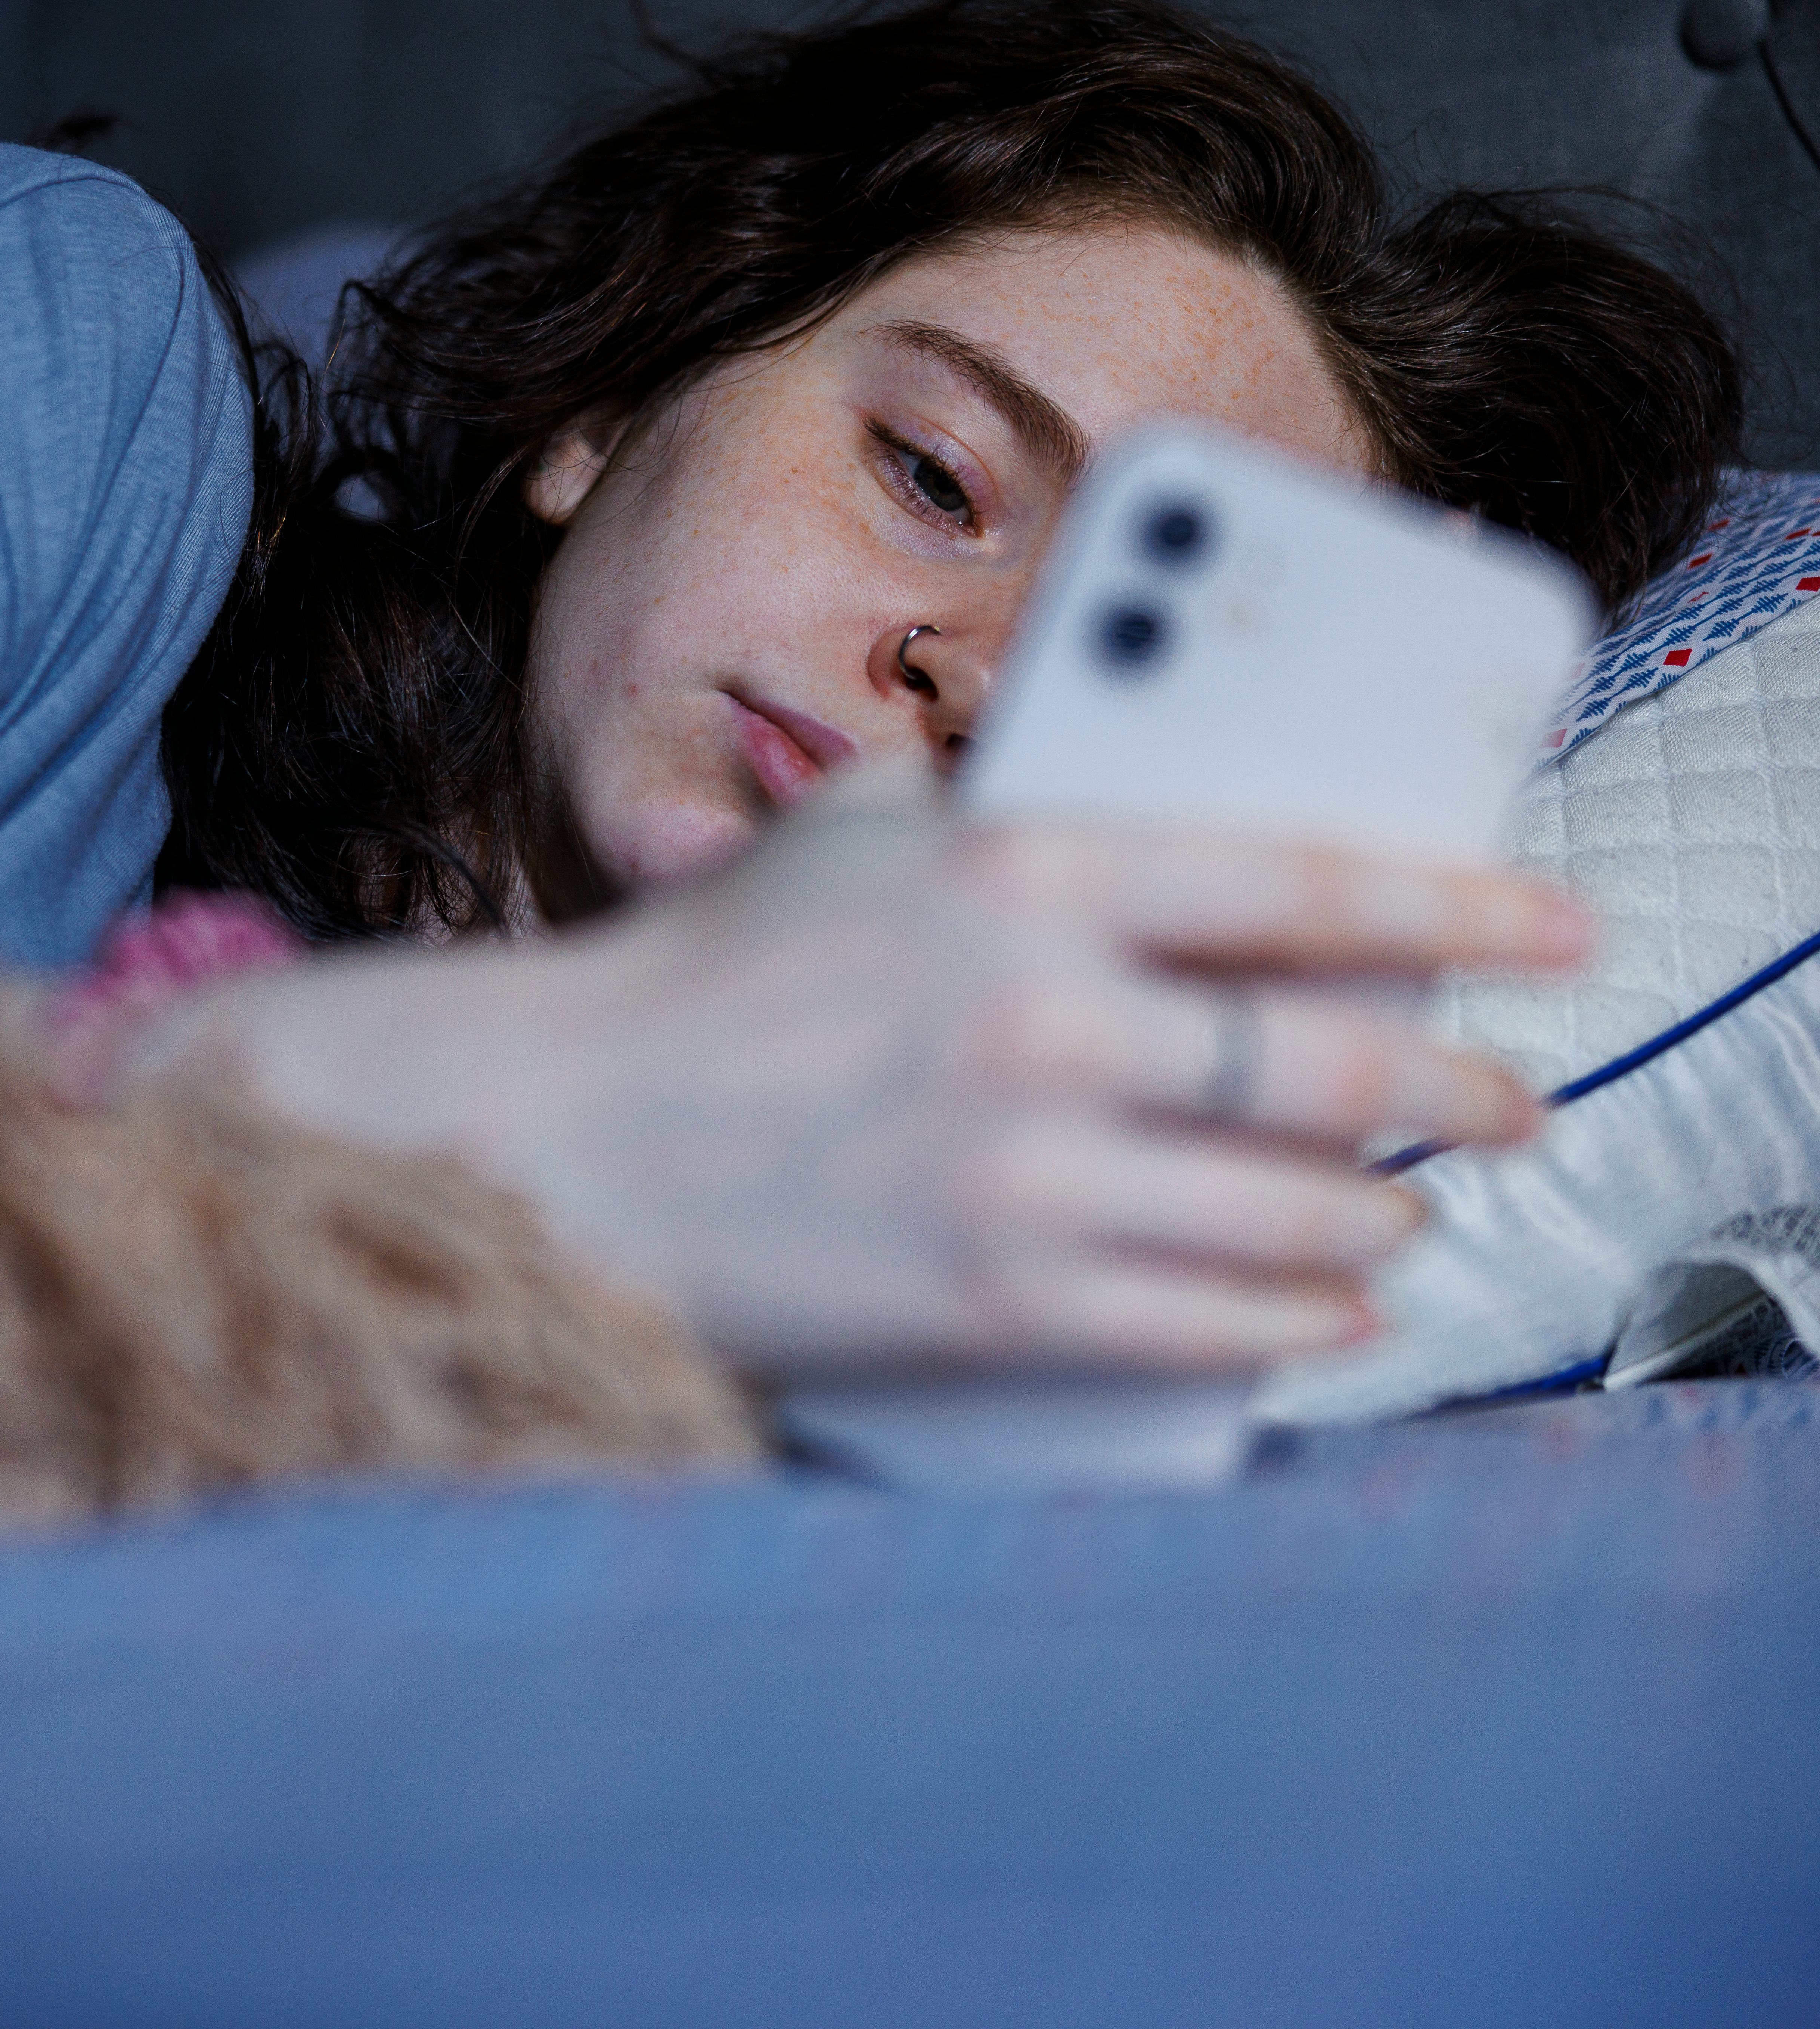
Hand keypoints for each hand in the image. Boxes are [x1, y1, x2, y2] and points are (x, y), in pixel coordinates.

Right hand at [180, 768, 1586, 1374]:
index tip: (1555, 930)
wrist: (557, 1135)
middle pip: (1335, 1065)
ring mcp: (1023, 1174)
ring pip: (1295, 1209)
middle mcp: (1044, 1022)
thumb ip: (993, 792)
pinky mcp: (994, 1304)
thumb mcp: (850, 826)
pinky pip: (1206, 1321)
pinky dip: (1299, 1314)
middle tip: (1513, 1101)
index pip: (1302, 886)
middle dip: (1463, 1088)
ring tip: (1415, 1208)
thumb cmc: (701, 973)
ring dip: (1388, 1213)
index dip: (1460, 909)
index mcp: (1019, 877)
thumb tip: (1126, 793)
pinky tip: (1336, 1302)